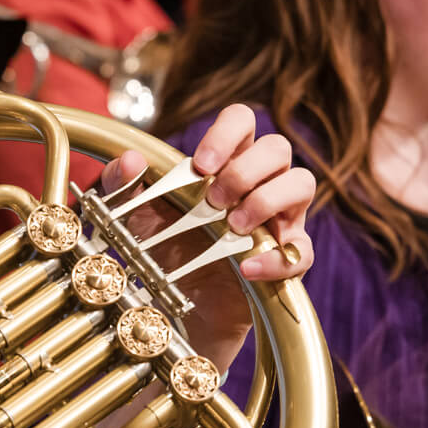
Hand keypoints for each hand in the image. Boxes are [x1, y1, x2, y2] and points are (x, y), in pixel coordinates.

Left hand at [95, 104, 315, 362]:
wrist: (176, 308)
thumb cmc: (163, 248)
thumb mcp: (134, 217)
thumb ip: (123, 186)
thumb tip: (131, 161)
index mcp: (226, 161)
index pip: (242, 120)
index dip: (227, 133)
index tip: (200, 165)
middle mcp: (259, 183)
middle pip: (277, 147)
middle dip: (245, 171)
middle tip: (213, 201)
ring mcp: (279, 219)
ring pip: (302, 183)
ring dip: (268, 200)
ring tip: (234, 226)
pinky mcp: (286, 260)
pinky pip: (303, 251)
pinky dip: (277, 259)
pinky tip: (246, 268)